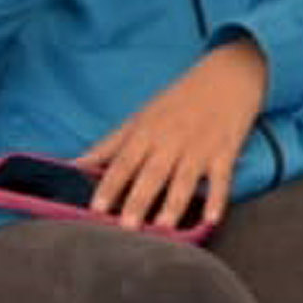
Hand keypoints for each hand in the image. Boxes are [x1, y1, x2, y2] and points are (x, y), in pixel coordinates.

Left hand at [80, 39, 266, 233]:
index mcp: (147, 131)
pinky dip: (218, 198)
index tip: (96, 208)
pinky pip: (221, 178)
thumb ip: (109, 145)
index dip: (109, 185)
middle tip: (127, 226)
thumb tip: (74, 166)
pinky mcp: (226, 151)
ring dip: (174, 203)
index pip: (123, 162)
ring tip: (164, 227)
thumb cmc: (179, 99)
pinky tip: (211, 218)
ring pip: (184, 178)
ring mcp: (200, 146)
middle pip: (152, 173)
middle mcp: (172, 140)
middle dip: (139, 199)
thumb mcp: (141, 117)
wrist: (228, 75)